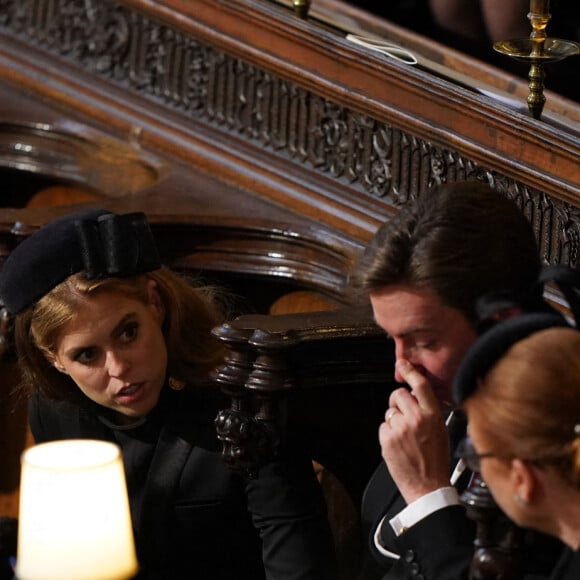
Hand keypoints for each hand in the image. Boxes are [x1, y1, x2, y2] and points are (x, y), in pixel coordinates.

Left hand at [379, 359, 449, 503]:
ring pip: (389, 412)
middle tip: (403, 415)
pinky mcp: (388, 439)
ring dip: (394, 421)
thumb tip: (415, 397)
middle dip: (398, 401)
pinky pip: (383, 427)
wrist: (428, 487)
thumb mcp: (440, 430)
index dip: (410, 372)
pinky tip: (398, 446)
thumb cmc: (436, 461)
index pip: (421, 386)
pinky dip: (387, 434)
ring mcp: (401, 428)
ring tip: (405, 437)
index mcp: (433, 416)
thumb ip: (428, 412)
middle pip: (398, 394)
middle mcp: (416, 419)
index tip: (403, 365)